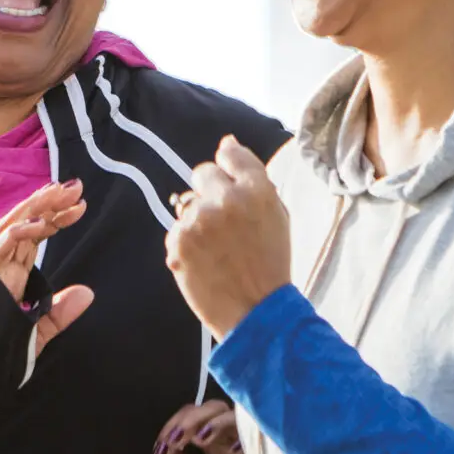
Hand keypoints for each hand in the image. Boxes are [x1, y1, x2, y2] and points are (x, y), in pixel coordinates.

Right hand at [0, 179, 94, 351]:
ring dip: (36, 206)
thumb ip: (59, 314)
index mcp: (14, 272)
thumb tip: (87, 293)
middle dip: (50, 202)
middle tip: (76, 186)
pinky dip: (21, 230)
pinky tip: (42, 224)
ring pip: (13, 223)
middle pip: (26, 222)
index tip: (82, 207)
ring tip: (60, 192)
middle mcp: (3, 263)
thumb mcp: (37, 333)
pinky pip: (3, 243)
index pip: (36, 235)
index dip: (58, 218)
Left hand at [164, 136, 291, 338]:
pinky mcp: (179, 240)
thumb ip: (253, 177)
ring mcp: (200, 220)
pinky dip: (186, 243)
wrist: (256, 311)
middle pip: (202, 173)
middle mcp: (227, 199)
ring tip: (217, 250)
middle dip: (209, 192)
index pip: (230, 154)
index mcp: (258, 190)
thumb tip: (227, 143)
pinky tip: (205, 261)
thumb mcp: (276, 215)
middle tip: (224, 224)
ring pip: (187, 204)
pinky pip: (177, 229)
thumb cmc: (269, 263)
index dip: (227, 168)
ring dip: (197, 221)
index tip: (228, 184)